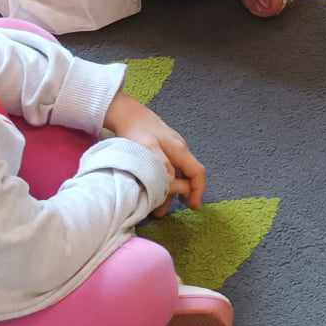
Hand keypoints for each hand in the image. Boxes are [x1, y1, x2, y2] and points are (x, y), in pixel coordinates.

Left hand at [103, 92, 205, 214]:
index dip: (198, 190)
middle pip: (187, 176)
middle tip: (165, 212)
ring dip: (169, 191)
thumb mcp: (147, 148)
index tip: (193, 207)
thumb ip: (161, 165)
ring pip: (176, 174)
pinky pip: (168, 170)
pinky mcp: (162, 150)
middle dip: (181, 195)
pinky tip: (151, 189)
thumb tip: (173, 183)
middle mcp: (179, 150)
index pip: (197, 172)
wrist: (127, 113)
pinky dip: (163, 183)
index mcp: (180, 150)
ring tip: (154, 207)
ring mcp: (171, 150)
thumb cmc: (137, 131)